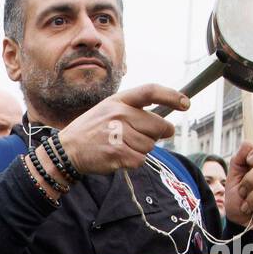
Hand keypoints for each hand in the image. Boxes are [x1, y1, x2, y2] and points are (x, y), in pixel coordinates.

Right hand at [57, 84, 187, 174]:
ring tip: (122, 147)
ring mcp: (118, 134)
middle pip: (158, 125)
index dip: (172, 96)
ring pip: (150, 145)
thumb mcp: (108, 110)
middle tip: (142, 138)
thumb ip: (133, 111)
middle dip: (157, 134)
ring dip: (141, 150)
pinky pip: (140, 159)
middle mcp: (120, 114)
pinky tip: (119, 157)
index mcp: (119, 101)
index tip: (186, 104)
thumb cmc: (91, 131)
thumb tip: (164, 124)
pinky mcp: (117, 153)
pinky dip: (133, 162)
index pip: (151, 91)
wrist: (67, 150)